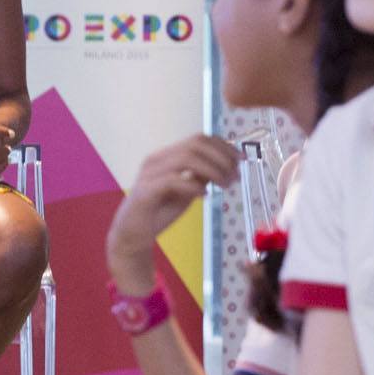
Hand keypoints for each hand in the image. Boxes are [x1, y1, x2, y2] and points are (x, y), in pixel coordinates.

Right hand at [108, 137, 241, 288]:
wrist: (133, 236)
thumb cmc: (159, 213)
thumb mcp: (187, 191)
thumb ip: (201, 177)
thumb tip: (225, 166)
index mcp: (166, 156)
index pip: (198, 139)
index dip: (223, 146)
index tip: (240, 159)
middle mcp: (156, 159)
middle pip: (195, 144)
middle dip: (221, 157)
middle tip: (236, 176)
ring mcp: (149, 173)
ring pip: (186, 158)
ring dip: (213, 170)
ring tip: (225, 186)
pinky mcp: (145, 191)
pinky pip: (173, 180)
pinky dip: (194, 186)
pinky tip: (205, 195)